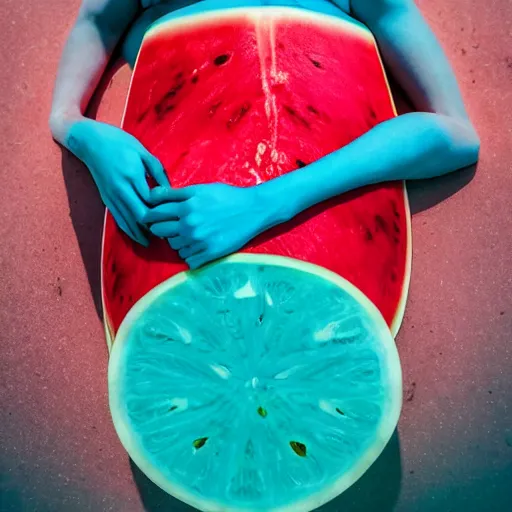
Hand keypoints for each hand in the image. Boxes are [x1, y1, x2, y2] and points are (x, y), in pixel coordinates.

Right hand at [68, 119, 168, 245]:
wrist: (90, 141)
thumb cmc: (120, 142)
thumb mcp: (142, 151)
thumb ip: (157, 171)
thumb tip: (170, 189)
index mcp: (132, 175)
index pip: (149, 201)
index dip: (161, 210)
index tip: (173, 215)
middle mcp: (120, 189)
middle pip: (139, 215)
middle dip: (153, 226)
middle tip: (167, 233)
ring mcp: (111, 196)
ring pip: (127, 221)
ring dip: (141, 233)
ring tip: (154, 241)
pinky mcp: (106, 199)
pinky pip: (118, 219)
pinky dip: (129, 229)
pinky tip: (138, 236)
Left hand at [144, 183, 272, 268]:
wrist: (252, 210)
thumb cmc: (226, 196)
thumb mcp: (200, 189)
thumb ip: (175, 194)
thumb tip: (151, 195)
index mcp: (185, 208)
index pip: (155, 214)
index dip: (150, 215)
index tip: (151, 217)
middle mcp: (189, 226)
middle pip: (160, 232)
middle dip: (161, 228)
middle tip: (170, 226)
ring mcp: (199, 241)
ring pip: (174, 247)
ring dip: (177, 242)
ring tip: (187, 235)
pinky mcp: (210, 253)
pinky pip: (188, 260)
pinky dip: (189, 254)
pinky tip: (197, 246)